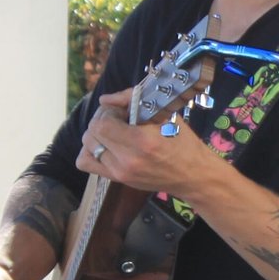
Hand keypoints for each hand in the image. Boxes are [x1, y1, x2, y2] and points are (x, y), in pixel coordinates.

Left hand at [78, 87, 220, 200]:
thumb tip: (104, 99)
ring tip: (113, 132)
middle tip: (118, 119)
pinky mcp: (118, 180)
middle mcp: (127, 160)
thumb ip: (132, 100)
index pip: (102, 124)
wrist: (192, 175)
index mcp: (141, 141)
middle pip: (92, 135)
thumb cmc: (183, 142)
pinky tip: (106, 146)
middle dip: (101, 120)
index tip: (122, 111)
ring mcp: (120, 173)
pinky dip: (91, 151)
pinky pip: (87, 164)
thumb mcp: (164, 115)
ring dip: (96, 135)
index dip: (108, 112)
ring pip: (86, 148)